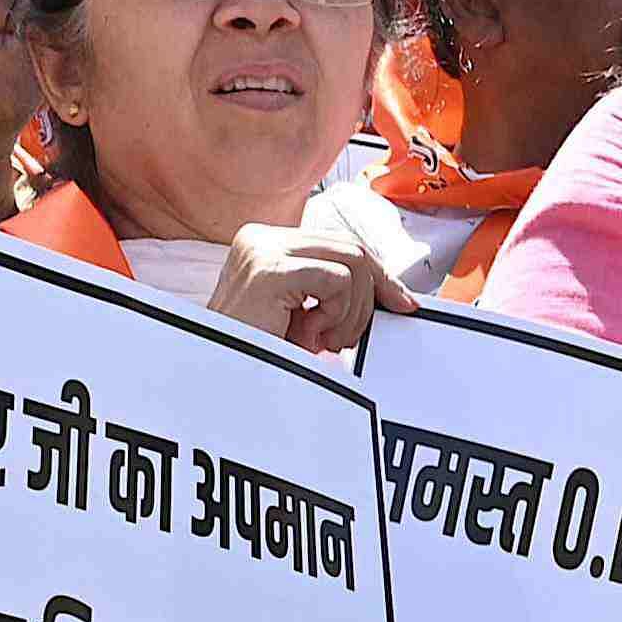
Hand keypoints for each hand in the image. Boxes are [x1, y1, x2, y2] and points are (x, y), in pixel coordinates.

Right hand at [213, 207, 394, 360]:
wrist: (221, 384)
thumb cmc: (259, 352)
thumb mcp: (302, 313)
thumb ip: (332, 291)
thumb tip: (389, 288)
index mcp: (267, 242)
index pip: (339, 242)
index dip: (376, 273)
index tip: (399, 300)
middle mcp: (261, 237)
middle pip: (351, 247)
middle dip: (373, 292)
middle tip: (353, 335)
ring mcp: (263, 249)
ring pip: (352, 261)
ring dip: (352, 311)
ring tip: (322, 339)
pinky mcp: (270, 269)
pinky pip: (338, 280)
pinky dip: (336, 314)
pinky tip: (309, 335)